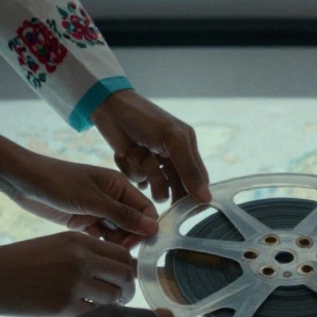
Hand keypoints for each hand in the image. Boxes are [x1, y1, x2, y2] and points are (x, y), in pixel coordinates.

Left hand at [0, 122, 157, 244]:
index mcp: (118, 185)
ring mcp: (97, 210)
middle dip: (130, 239)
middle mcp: (112, 198)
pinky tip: (92, 250)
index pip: (145, 209)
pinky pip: (100, 236)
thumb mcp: (92, 200)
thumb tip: (153, 227)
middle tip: (118, 253)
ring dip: (114, 244)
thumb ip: (122, 214)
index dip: (146, 228)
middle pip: (133, 224)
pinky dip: (99, 244)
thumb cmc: (57, 182)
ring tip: (104, 254)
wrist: (22, 181)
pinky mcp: (83, 221)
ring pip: (116, 233)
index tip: (138, 245)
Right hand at [0, 231, 136, 316]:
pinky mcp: (65, 305)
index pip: (121, 253)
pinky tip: (80, 309)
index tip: (123, 277)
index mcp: (79, 240)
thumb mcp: (53, 245)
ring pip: (114, 295)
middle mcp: (82, 258)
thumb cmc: (16, 261)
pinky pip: (93, 310)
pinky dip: (92, 311)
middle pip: (126, 274)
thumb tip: (110, 270)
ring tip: (103, 304)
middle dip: (129, 286)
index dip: (127, 267)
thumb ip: (82, 253)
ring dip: (114, 301)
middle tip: (123, 295)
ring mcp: (75, 282)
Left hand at [91, 89, 211, 204]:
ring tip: (139, 153)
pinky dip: (131, 170)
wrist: (110, 109)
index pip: (198, 180)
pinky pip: (137, 181)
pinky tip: (127, 154)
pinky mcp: (136, 166)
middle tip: (155, 182)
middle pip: (176, 187)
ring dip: (146, 173)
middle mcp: (173, 158)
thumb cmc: (145, 118)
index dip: (193, 194)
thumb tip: (206, 199)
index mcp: (187, 148)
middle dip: (164, 183)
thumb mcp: (173, 140)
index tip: (185, 207)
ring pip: (156, 187)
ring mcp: (154, 163)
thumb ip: (189, 170)